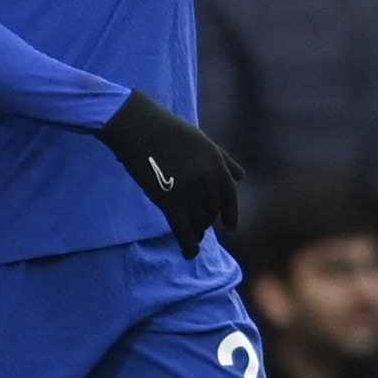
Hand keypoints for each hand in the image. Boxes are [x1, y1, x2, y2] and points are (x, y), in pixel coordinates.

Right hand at [95, 90, 242, 257]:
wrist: (137, 125)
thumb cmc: (167, 129)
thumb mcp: (201, 140)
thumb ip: (223, 159)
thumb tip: (241, 177)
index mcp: (216, 164)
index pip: (229, 198)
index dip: (230, 215)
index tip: (230, 227)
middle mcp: (207, 180)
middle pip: (211, 212)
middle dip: (206, 220)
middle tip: (199, 226)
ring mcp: (188, 191)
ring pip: (197, 222)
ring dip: (196, 231)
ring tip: (192, 235)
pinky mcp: (168, 200)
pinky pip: (183, 229)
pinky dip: (188, 244)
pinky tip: (189, 252)